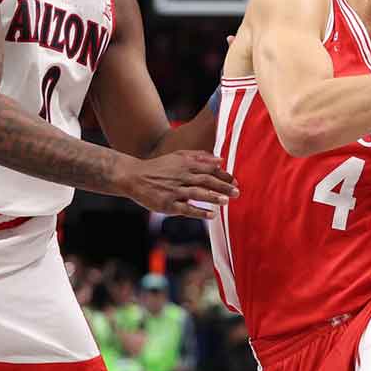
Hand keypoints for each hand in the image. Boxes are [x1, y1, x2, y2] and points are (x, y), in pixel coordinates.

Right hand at [117, 150, 237, 218]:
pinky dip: (199, 211)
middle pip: (206, 180)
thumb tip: (220, 159)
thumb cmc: (158, 168)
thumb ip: (199, 156)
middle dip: (223, 186)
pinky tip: (211, 215)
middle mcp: (181, 176)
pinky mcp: (167, 204)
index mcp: (185, 164)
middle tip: (237, 192)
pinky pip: (186, 209)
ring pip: (197, 193)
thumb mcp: (177, 156)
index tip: (235, 181)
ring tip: (227, 201)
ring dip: (213, 197)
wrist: (133, 176)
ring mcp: (174, 191)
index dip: (223, 175)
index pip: (208, 169)